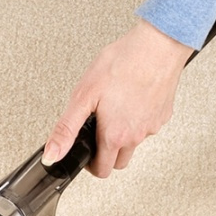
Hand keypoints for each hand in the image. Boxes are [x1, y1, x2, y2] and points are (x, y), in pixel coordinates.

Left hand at [42, 18, 193, 177]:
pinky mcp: (164, 115)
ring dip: (122, 138)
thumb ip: (66, 129)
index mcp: (114, 136)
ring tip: (112, 113)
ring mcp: (152, 127)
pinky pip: (148, 127)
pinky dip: (137, 120)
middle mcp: (136, 136)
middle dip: (105, 155)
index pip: (102, 170)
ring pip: (134, 145)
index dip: (90, 164)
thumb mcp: (83, 95)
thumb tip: (52, 155)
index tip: (86, 152)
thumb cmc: (123, 63)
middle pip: (118, 163)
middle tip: (96, 135)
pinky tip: (130, 101)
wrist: (158, 45)